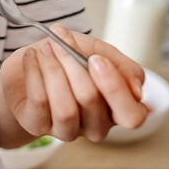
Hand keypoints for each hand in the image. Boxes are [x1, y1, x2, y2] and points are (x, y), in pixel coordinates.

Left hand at [0, 26, 147, 142]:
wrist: (32, 62)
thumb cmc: (69, 59)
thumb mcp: (100, 52)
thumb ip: (123, 66)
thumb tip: (137, 89)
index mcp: (117, 109)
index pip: (131, 116)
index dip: (115, 89)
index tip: (96, 58)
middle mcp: (95, 125)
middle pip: (91, 101)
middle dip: (74, 63)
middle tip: (62, 38)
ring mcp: (66, 129)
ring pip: (65, 108)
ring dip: (53, 69)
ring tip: (47, 47)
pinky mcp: (38, 125)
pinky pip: (39, 102)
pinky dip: (34, 72)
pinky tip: (32, 57)